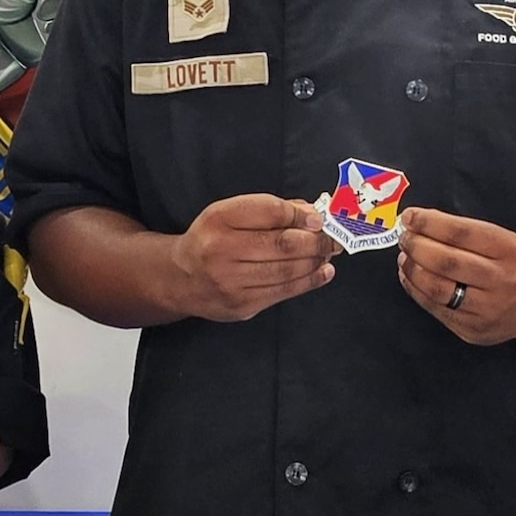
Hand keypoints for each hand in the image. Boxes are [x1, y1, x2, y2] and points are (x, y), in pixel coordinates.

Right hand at [172, 194, 335, 320]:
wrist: (181, 279)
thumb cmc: (212, 239)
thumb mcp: (230, 213)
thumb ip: (270, 210)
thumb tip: (312, 214)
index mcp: (219, 218)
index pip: (269, 211)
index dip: (300, 214)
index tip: (320, 217)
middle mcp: (221, 250)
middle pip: (282, 244)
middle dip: (316, 240)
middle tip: (334, 237)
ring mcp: (231, 282)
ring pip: (286, 270)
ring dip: (316, 260)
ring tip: (330, 252)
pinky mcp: (242, 305)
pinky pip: (283, 292)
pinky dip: (309, 281)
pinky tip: (322, 271)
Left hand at [396, 208, 515, 344]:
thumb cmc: (513, 265)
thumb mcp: (503, 239)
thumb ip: (465, 231)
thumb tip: (419, 222)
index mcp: (510, 251)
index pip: (461, 233)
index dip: (429, 223)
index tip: (410, 217)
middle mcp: (501, 281)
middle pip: (447, 262)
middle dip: (417, 246)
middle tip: (405, 237)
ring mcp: (487, 310)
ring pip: (437, 289)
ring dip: (413, 269)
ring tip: (405, 257)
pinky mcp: (472, 330)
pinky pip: (435, 309)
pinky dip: (415, 290)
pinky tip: (409, 277)